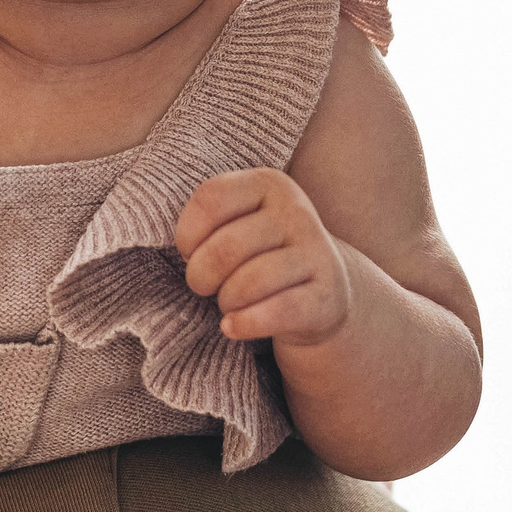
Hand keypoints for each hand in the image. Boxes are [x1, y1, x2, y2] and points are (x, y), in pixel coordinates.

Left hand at [174, 168, 352, 354]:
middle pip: (225, 247)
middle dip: (200, 275)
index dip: (187, 234)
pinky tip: (233, 327)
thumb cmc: (261, 253)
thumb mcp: (238, 222)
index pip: (210, 198)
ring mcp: (316, 252)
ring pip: (249, 282)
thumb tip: (185, 251)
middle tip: (203, 285)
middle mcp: (295, 211)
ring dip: (226, 301)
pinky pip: (276, 312)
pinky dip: (245, 324)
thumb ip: (208, 220)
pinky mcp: (326, 294)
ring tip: (227, 303)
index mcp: (268, 183)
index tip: (189, 252)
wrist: (323, 289)